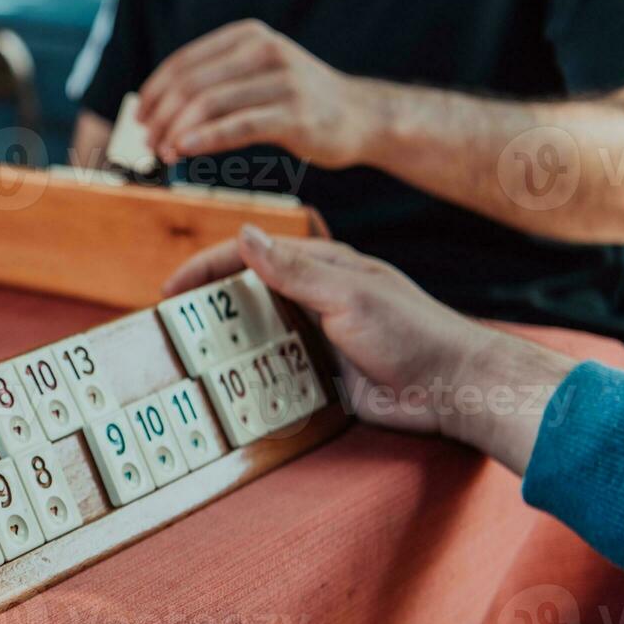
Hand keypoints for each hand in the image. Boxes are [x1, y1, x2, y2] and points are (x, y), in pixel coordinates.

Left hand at [138, 20, 380, 169]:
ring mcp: (283, 82)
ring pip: (210, 105)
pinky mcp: (294, 115)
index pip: (184, 62)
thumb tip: (157, 112)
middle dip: (161, 116)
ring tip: (162, 152)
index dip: (154, 92)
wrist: (359, 116)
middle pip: (192, 84)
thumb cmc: (296, 101)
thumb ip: (215, 84)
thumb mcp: (256, 76)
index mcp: (249, 37)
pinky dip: (205, 139)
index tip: (140, 118)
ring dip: (177, 132)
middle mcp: (265, 51)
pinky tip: (184, 150)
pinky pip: (239, 126)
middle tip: (147, 142)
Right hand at [164, 226, 576, 472]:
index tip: (170, 290)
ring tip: (189, 363)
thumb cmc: (412, 332)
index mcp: (321, 267)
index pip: (250, 256)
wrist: (453, 388)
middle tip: (170, 330)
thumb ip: (294, 269)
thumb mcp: (348, 294)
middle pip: (246, 296)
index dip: (206, 269)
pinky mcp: (321, 374)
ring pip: (256, 336)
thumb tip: (244, 233)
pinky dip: (249, 379)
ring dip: (225, 347)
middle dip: (207, 309)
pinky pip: (273, 372)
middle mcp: (314, 298)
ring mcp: (316, 337)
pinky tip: (228, 390)